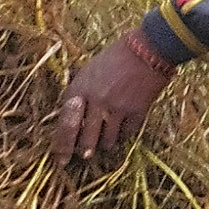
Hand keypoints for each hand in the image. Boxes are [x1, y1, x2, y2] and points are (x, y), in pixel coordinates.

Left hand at [55, 34, 174, 161]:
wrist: (148, 49)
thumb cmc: (115, 57)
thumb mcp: (88, 70)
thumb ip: (79, 92)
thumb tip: (73, 114)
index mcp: (80, 89)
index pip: (66, 124)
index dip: (62, 145)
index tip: (60, 159)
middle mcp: (96, 101)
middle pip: (85, 137)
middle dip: (82, 151)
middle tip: (83, 158)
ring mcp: (117, 108)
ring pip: (107, 139)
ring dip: (104, 144)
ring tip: (104, 145)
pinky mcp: (137, 111)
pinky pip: (127, 133)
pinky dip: (123, 135)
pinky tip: (122, 132)